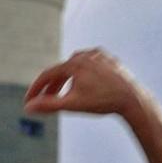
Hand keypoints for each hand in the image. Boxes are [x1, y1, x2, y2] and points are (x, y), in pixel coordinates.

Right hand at [24, 49, 146, 118]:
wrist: (132, 99)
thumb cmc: (103, 101)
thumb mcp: (72, 104)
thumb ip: (49, 105)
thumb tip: (28, 108)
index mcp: (73, 63)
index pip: (47, 75)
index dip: (36, 89)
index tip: (28, 101)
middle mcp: (84, 55)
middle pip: (61, 71)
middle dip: (52, 87)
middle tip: (44, 102)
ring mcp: (98, 55)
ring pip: (75, 68)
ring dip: (67, 81)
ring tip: (64, 95)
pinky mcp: (108, 59)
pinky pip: (90, 66)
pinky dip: (82, 76)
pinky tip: (83, 86)